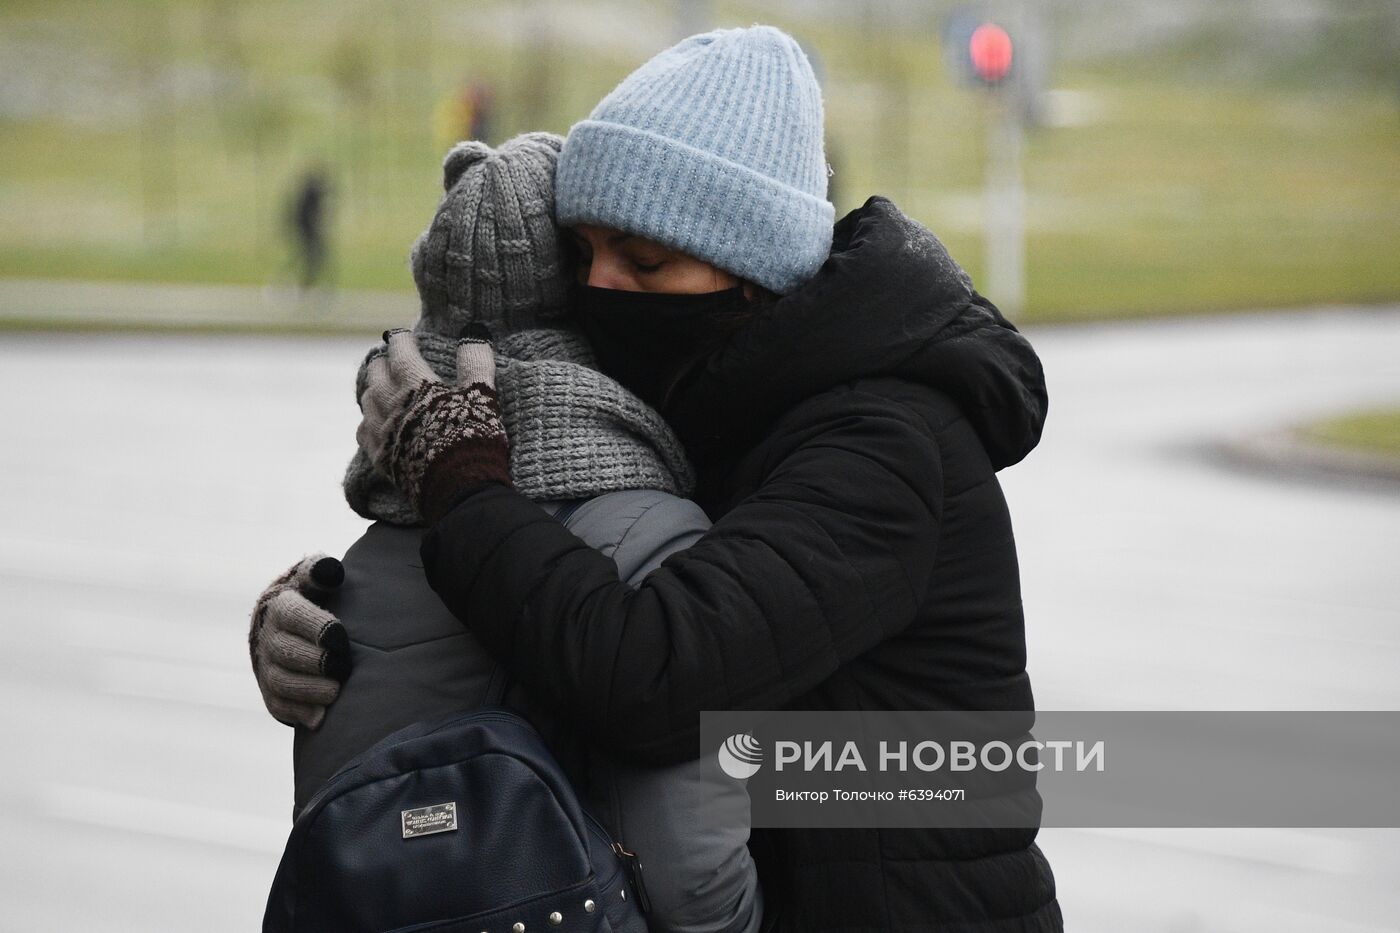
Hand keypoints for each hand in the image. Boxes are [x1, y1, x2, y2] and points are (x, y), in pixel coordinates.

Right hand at [249, 554, 349, 728]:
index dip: (316, 627)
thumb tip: (331, 570)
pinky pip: (280, 706)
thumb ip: (321, 571)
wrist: (284, 627)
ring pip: (282, 682)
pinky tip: (320, 718)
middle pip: (286, 652)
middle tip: (342, 666)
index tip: (340, 636)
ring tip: (335, 692)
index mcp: (282, 606)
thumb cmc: (312, 598)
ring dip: (309, 690)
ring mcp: (267, 668)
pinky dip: (299, 713)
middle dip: (315, 661)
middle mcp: (269, 638)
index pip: (293, 615)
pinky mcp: (272, 693)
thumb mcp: (313, 579)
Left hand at [357, 328, 510, 522]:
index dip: (402, 340)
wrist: (459, 489)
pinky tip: (374, 422)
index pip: (401, 351)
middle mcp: (390, 403)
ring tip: (382, 385)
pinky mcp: (379, 456)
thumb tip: (475, 332)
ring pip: (366, 399)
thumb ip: (475, 362)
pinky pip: (362, 431)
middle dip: (384, 361)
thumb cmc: (473, 438)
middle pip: (377, 372)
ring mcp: (381, 431)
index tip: (404, 334)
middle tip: (393, 358)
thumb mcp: (482, 396)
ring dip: (374, 387)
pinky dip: (367, 420)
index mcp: (415, 384)